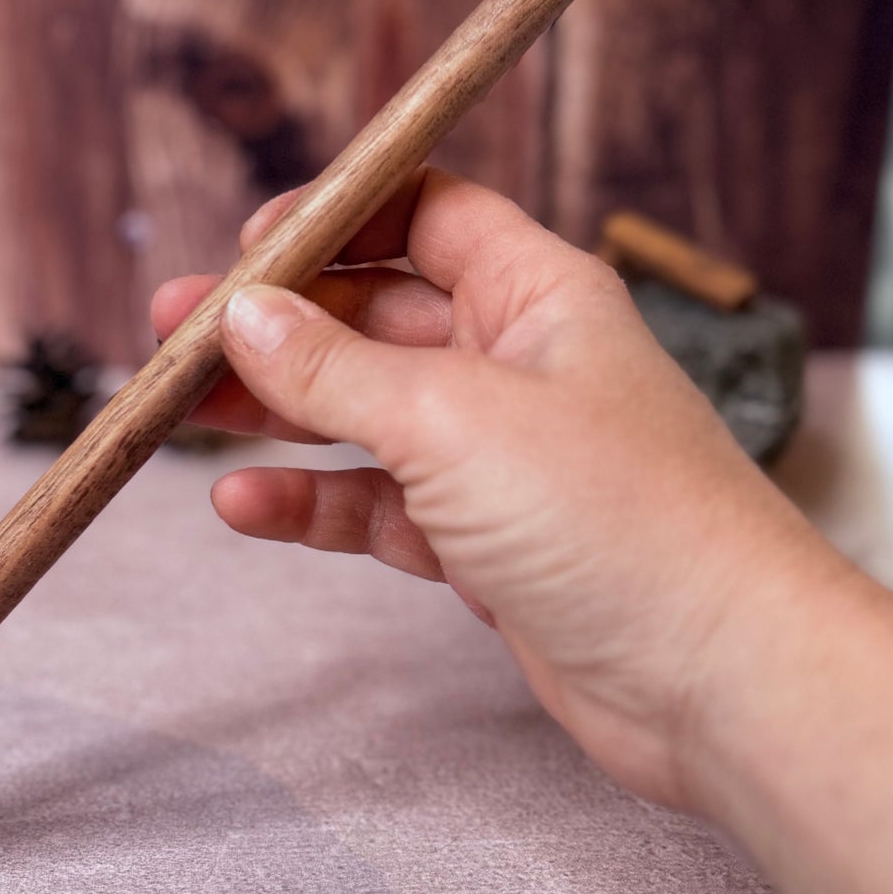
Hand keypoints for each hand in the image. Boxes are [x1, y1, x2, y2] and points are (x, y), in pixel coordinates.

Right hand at [152, 172, 841, 811]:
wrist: (714, 679)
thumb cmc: (618, 518)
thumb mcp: (450, 418)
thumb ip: (335, 368)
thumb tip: (243, 316)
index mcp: (535, 294)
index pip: (425, 214)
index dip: (337, 218)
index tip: (249, 245)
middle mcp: (516, 364)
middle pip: (374, 318)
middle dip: (277, 325)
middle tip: (177, 333)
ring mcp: (498, 457)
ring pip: (365, 415)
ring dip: (278, 412)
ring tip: (183, 411)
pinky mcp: (482, 542)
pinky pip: (378, 505)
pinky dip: (314, 502)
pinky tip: (245, 505)